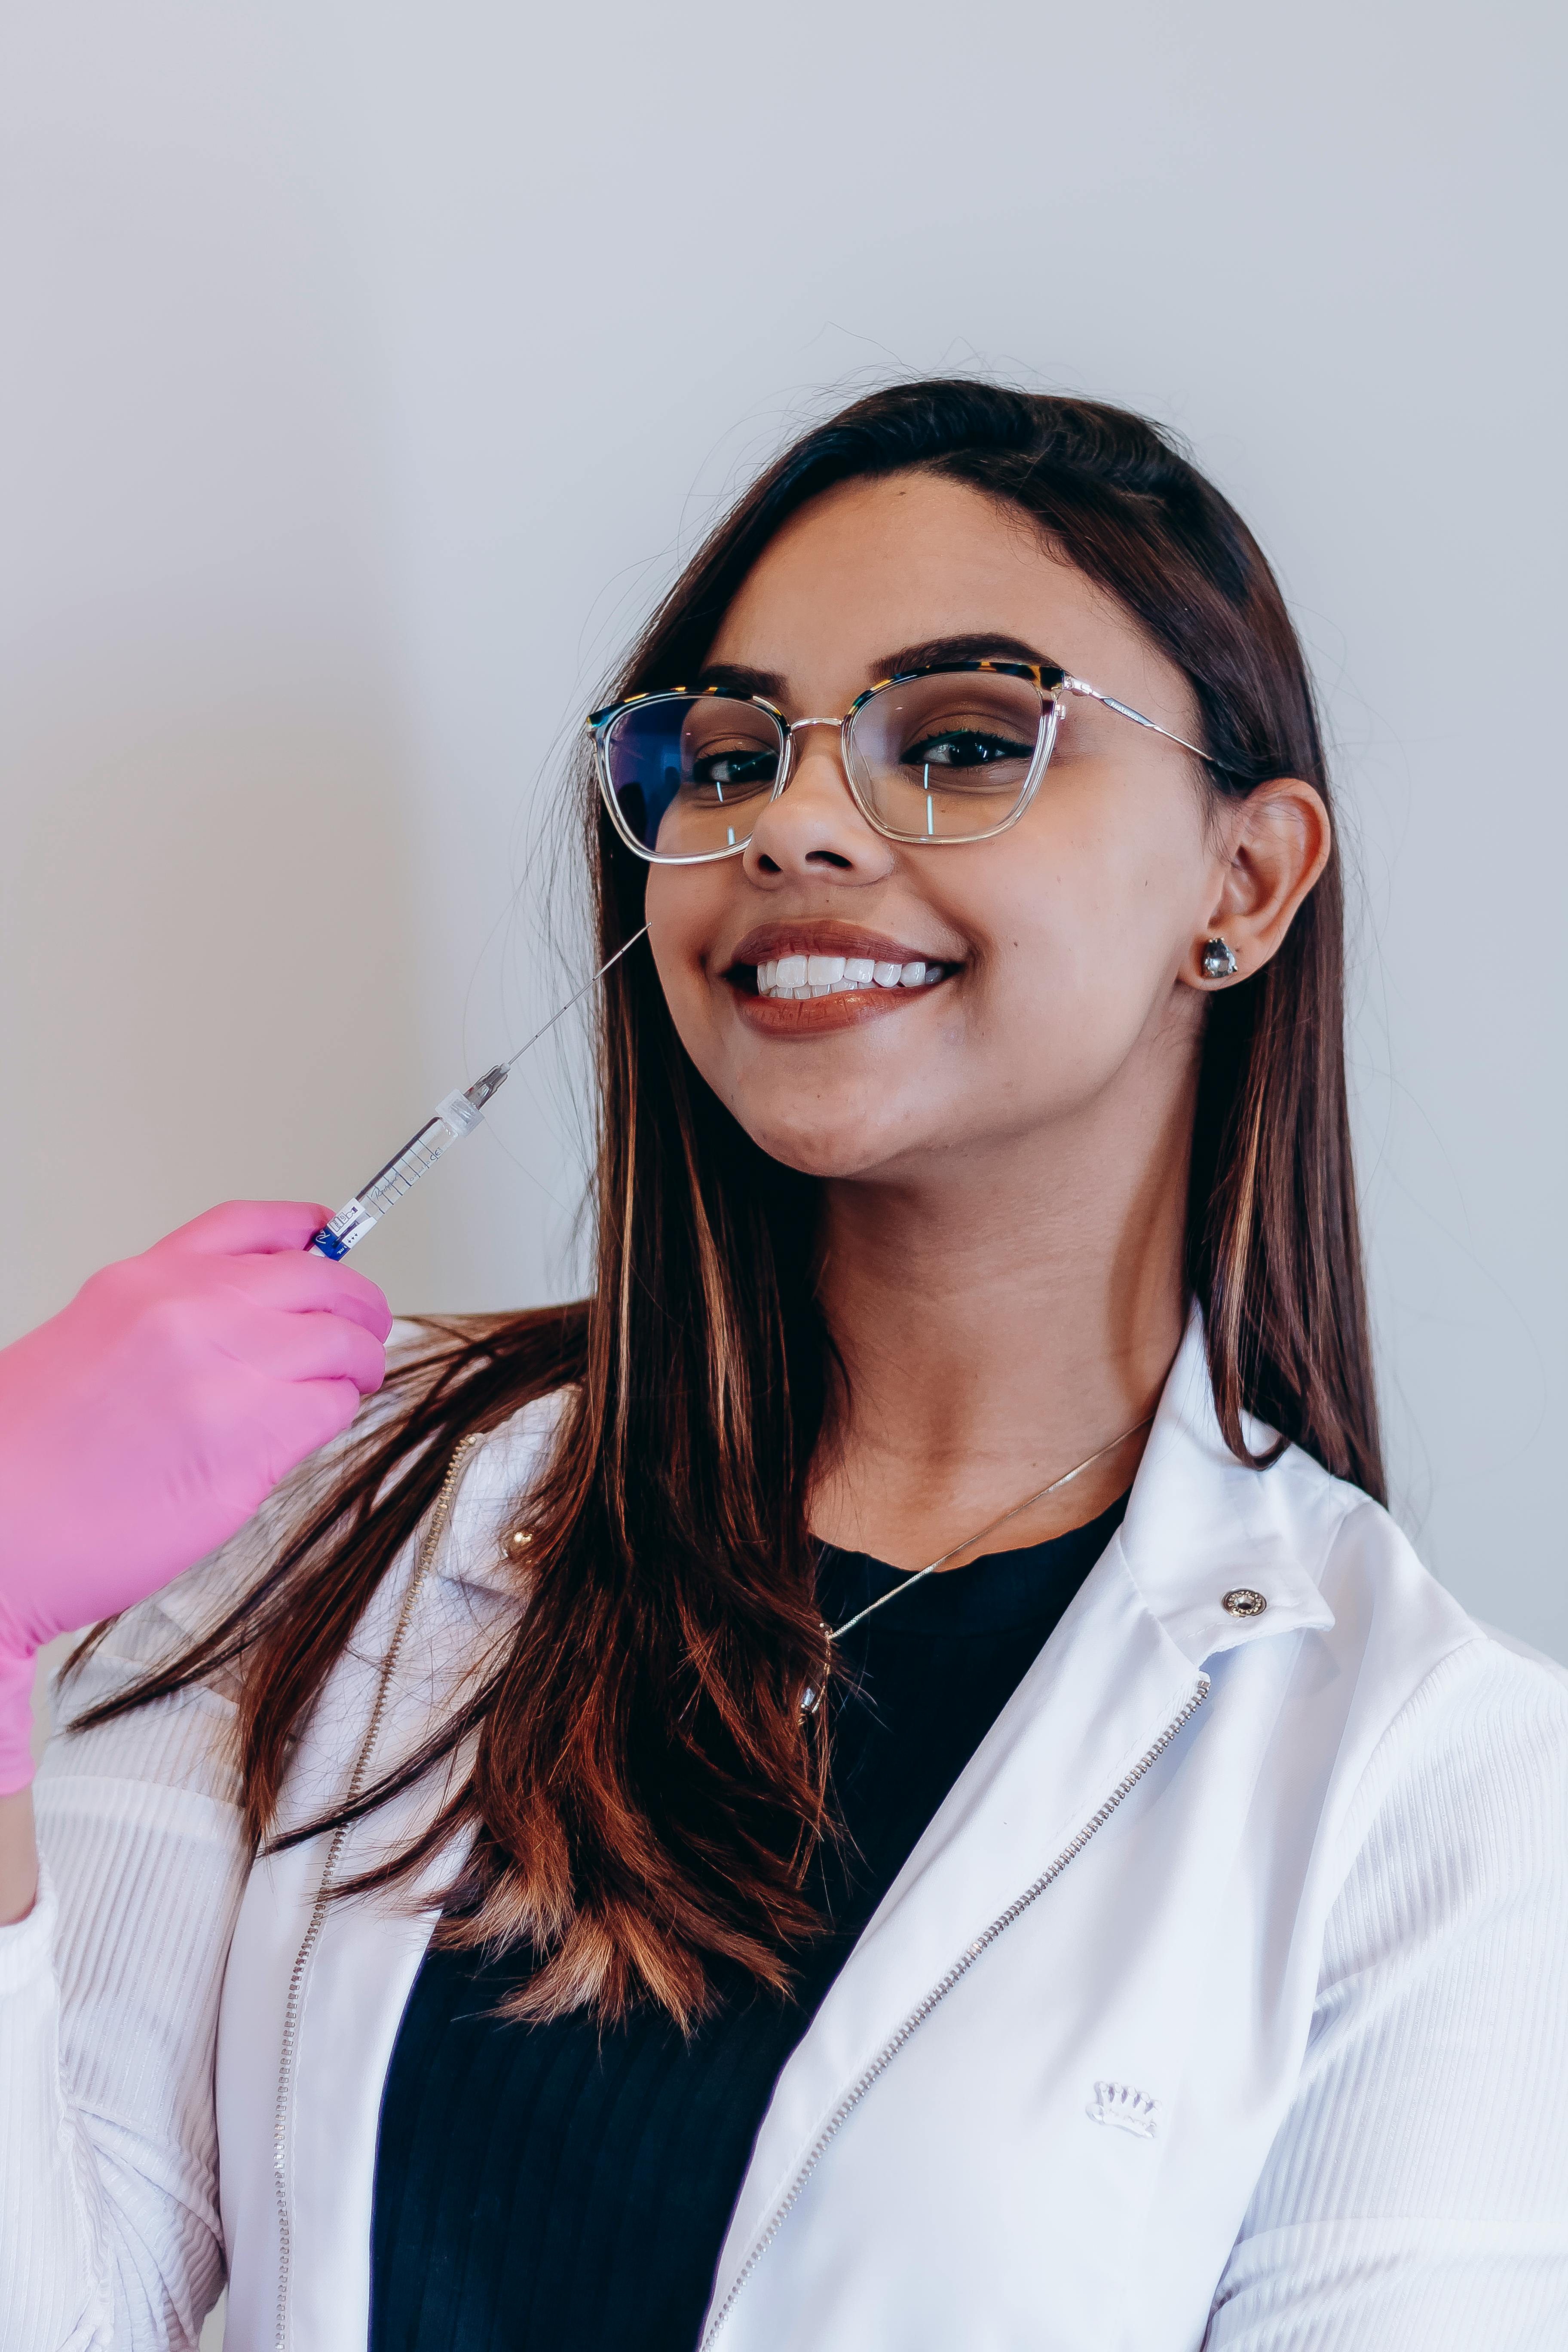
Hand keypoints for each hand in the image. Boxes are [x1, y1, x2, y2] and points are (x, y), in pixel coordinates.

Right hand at [0, 1201, 390, 1791]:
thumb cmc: (27, 1460)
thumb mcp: (89, 1345)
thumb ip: (168, 1322)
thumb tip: (246, 1324)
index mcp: (144, 1283)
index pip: (250, 1227)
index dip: (305, 1231)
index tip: (328, 1237)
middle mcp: (190, 1312)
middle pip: (317, 1280)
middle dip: (355, 1304)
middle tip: (367, 1327)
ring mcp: (225, 1370)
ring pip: (339, 1343)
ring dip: (359, 1362)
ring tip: (354, 1379)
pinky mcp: (251, 1437)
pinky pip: (331, 1406)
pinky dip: (337, 1412)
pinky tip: (318, 1423)